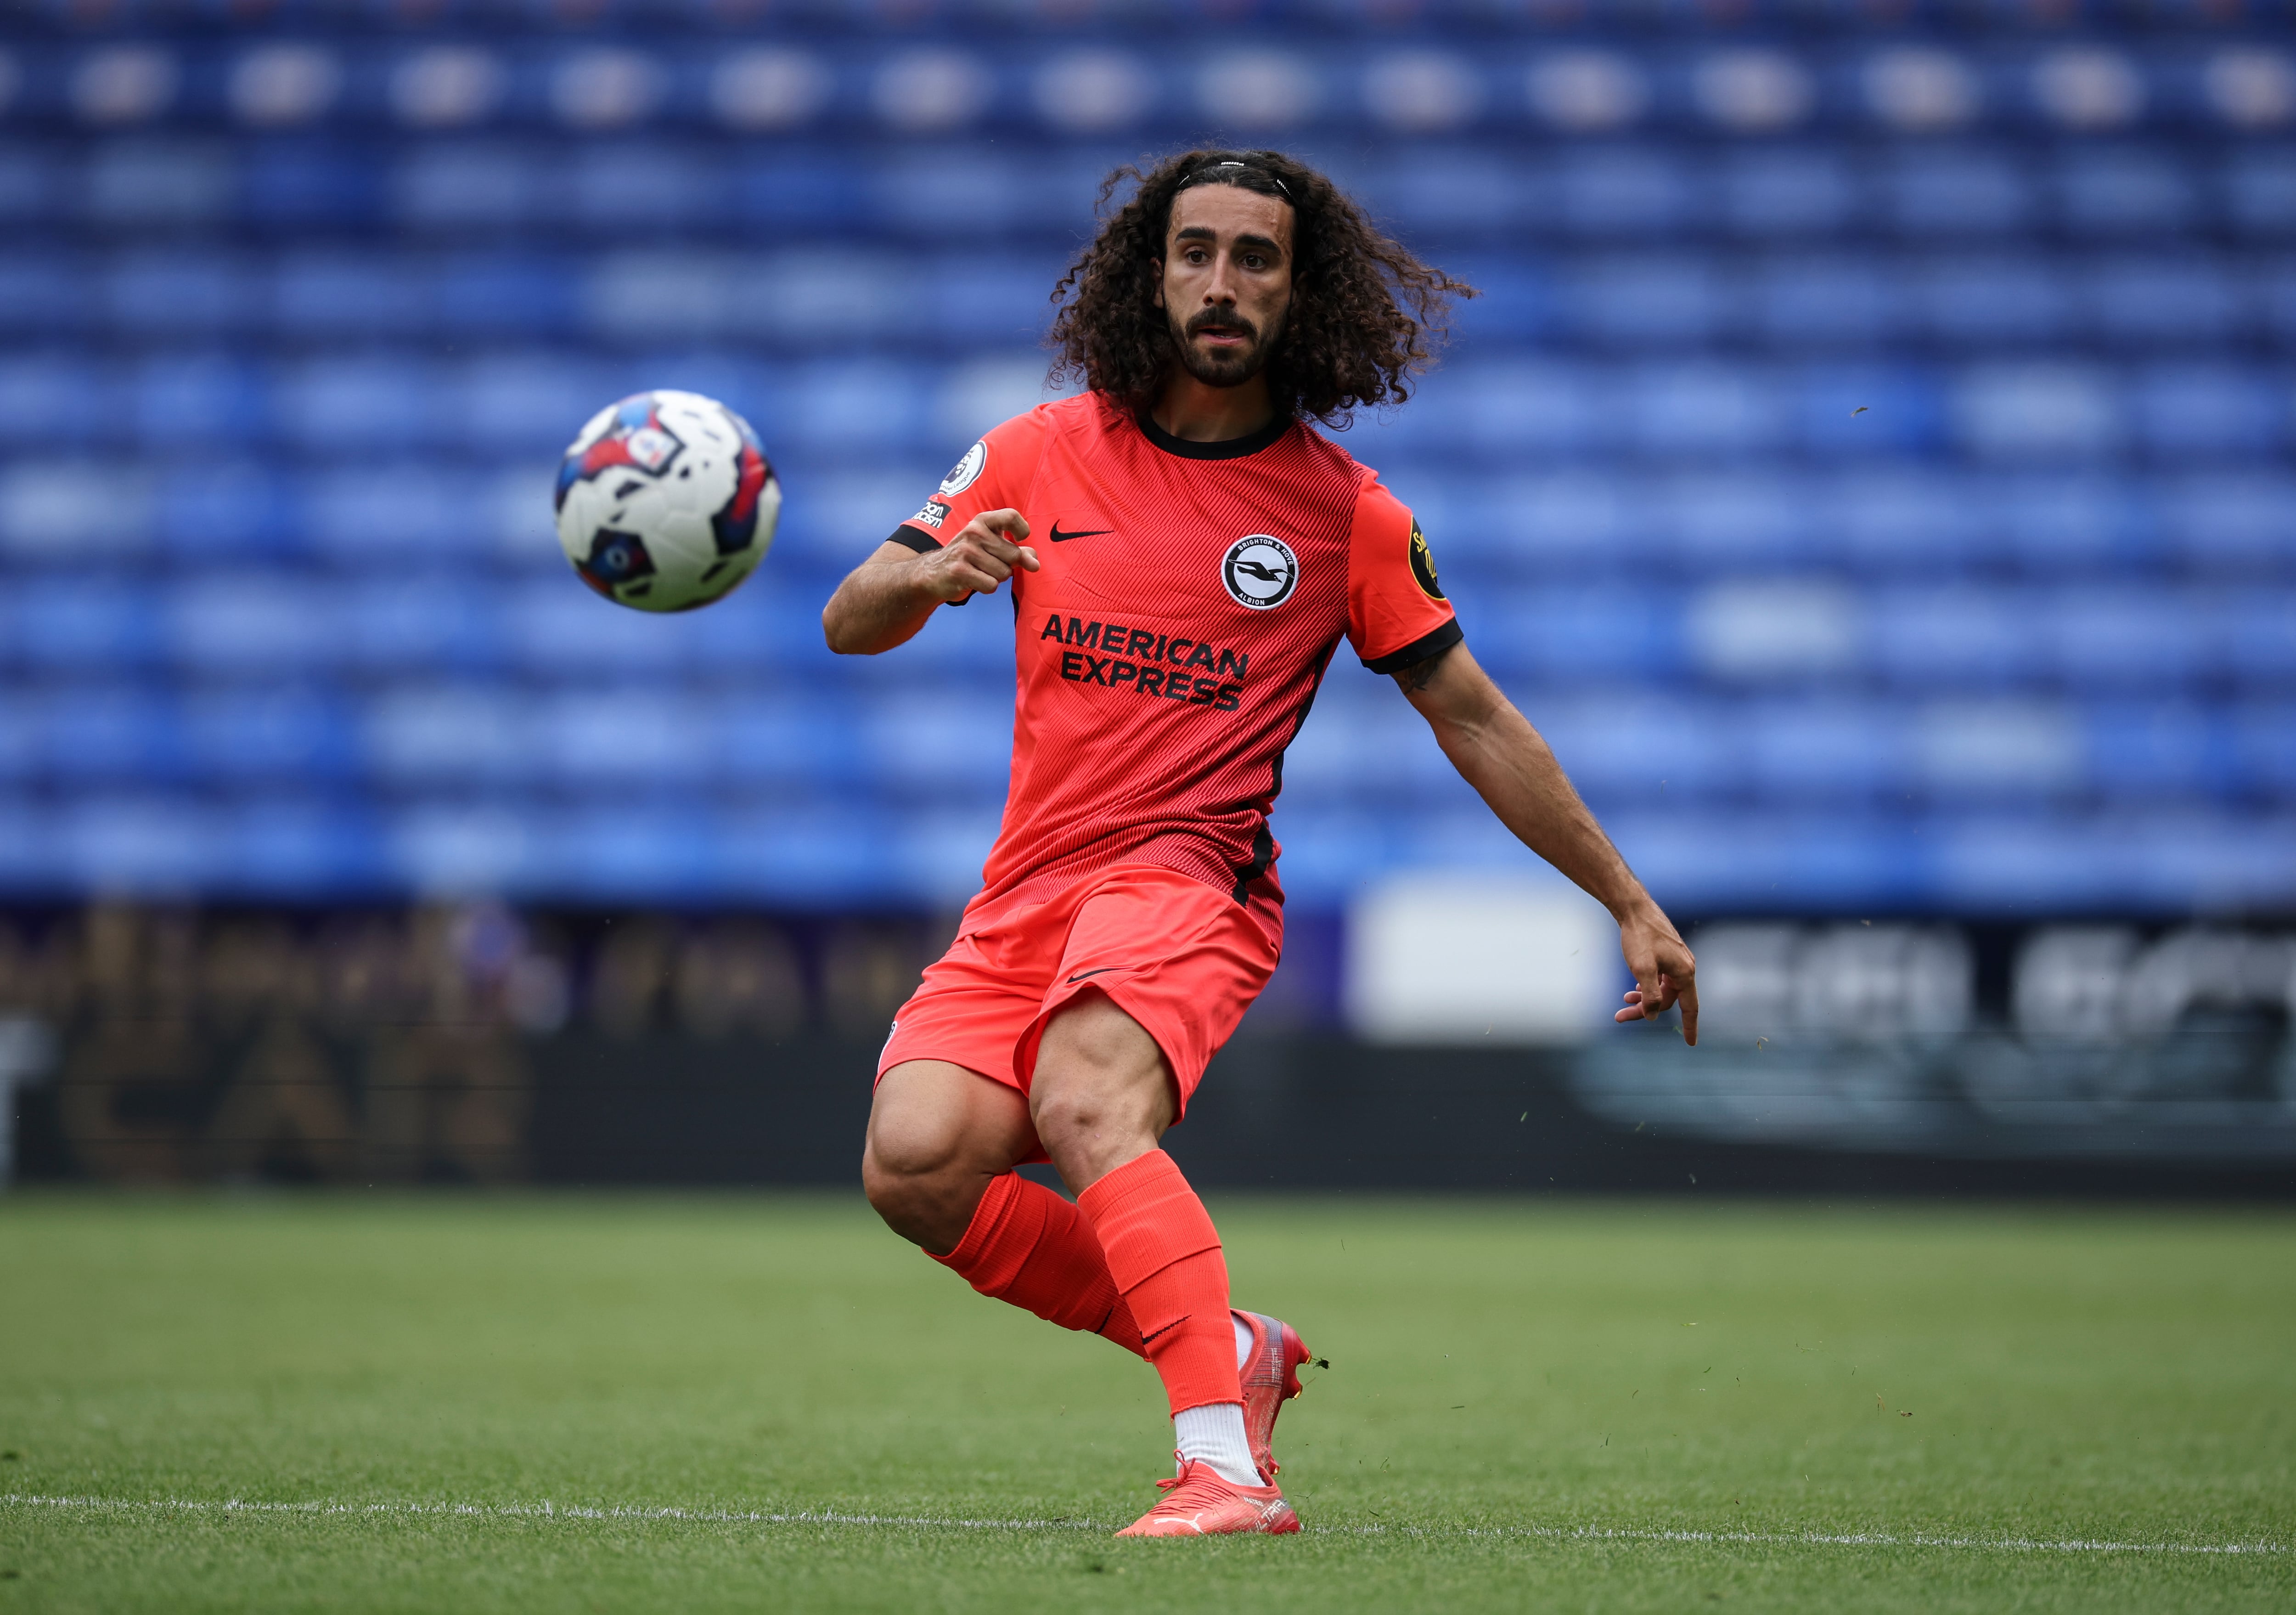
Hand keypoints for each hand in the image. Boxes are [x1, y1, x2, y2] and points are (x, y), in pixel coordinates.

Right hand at [918, 510, 1037, 602]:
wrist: (934, 573)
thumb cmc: (970, 557)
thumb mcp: (992, 547)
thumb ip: (1018, 551)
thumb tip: (1035, 563)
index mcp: (982, 521)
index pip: (1011, 516)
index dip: (1022, 530)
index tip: (1018, 540)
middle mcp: (974, 532)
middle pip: (1014, 554)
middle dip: (1009, 566)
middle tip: (991, 564)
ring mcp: (965, 551)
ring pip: (1004, 572)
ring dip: (997, 578)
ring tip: (980, 572)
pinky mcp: (960, 571)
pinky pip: (991, 585)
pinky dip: (987, 587)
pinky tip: (975, 581)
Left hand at [1613, 901, 1697, 1044]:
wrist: (1634, 909)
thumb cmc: (1639, 937)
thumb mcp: (1642, 969)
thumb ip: (1650, 995)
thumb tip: (1652, 1016)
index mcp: (1685, 973)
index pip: (1690, 1007)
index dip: (1690, 1027)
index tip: (1691, 1044)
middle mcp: (1685, 967)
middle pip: (1668, 999)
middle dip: (1645, 1009)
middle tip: (1620, 1016)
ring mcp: (1676, 960)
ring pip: (1662, 988)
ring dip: (1644, 997)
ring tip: (1624, 1000)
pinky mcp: (1666, 954)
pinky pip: (1660, 978)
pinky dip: (1647, 985)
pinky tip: (1634, 987)